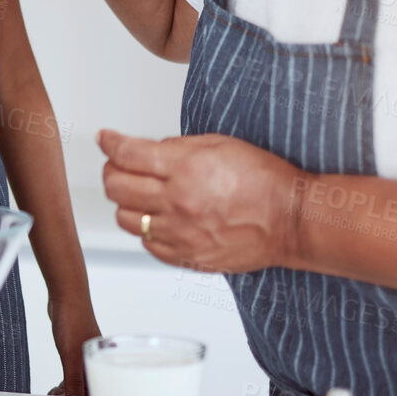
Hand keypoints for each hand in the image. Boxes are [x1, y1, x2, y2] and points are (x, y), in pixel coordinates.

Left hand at [46, 297, 100, 395]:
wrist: (66, 294)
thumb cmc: (74, 318)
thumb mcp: (70, 355)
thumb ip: (72, 380)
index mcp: (100, 361)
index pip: (99, 389)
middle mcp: (95, 358)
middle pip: (90, 385)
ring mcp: (85, 352)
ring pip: (81, 377)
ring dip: (71, 389)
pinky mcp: (75, 346)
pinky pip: (73, 368)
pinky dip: (67, 378)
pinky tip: (60, 383)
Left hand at [100, 129, 305, 273]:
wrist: (291, 221)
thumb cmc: (264, 181)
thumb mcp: (220, 144)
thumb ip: (178, 147)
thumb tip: (150, 150)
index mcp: (184, 168)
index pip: (126, 154)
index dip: (110, 143)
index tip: (105, 139)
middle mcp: (176, 202)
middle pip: (116, 186)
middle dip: (111, 171)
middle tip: (117, 166)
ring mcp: (179, 233)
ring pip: (125, 218)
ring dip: (125, 203)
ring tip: (137, 195)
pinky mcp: (187, 257)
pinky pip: (148, 244)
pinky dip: (146, 230)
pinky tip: (157, 220)